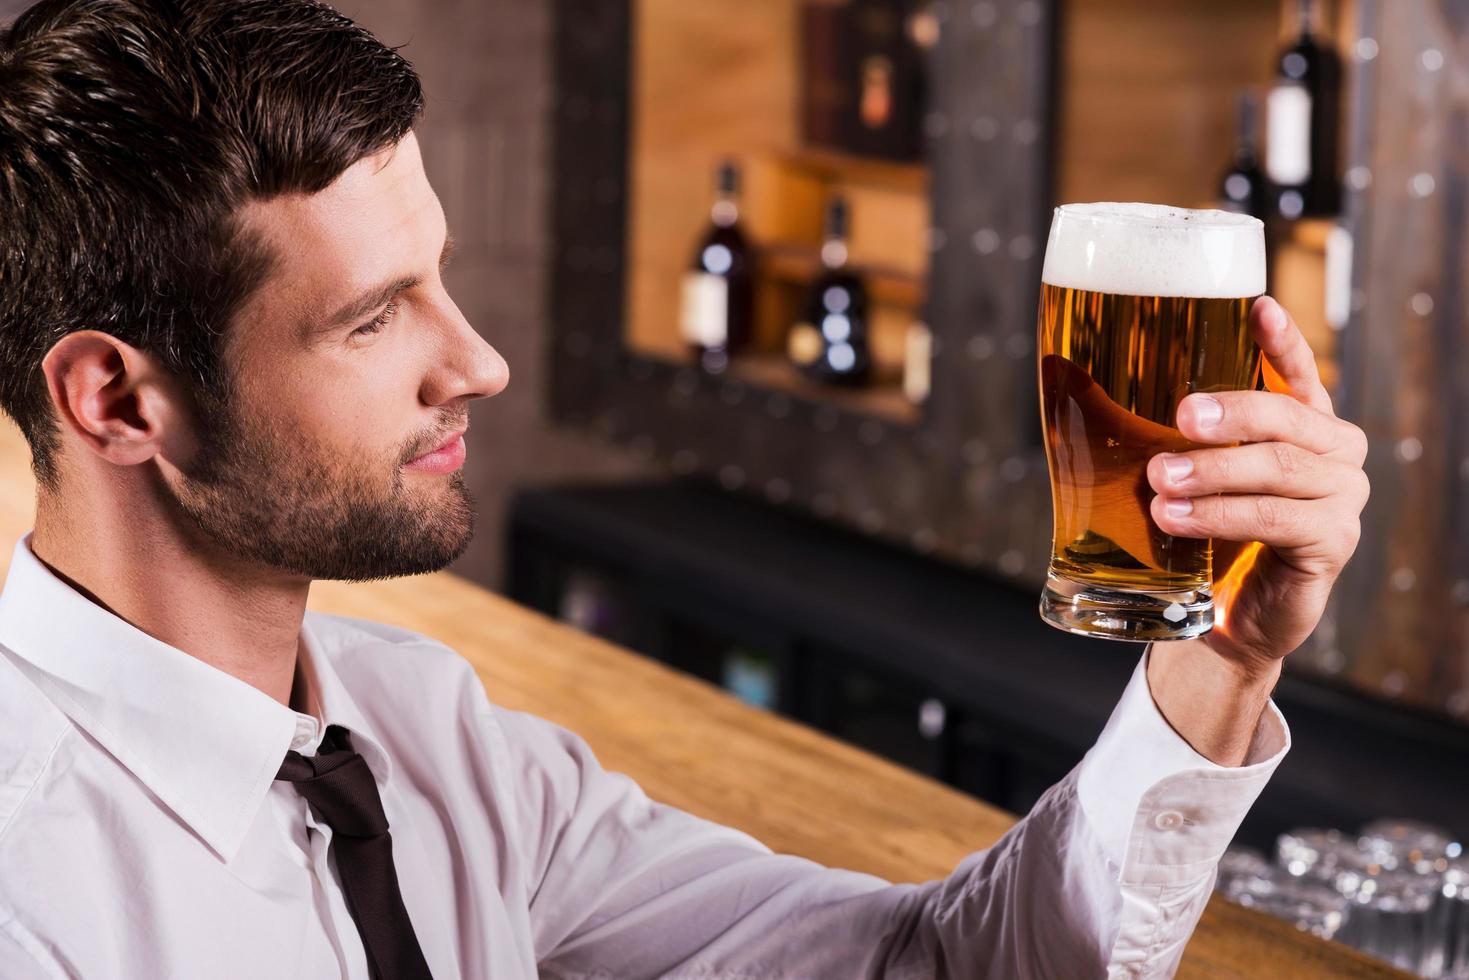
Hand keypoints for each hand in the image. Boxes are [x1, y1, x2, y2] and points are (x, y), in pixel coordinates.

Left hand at [1146, 296, 1369, 684]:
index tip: (1257, 307)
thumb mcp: (1184, 474)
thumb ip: (1158, 432)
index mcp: (1303, 423)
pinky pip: (1277, 521)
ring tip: (1161, 481)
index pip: (1298, 371)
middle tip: (1180, 418)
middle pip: (1288, 417)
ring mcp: (1341, 498)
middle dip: (1232, 413)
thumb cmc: (1205, 534)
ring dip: (1215, 472)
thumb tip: (1067, 379)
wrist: (1226, 617)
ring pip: (1280, 470)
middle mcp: (1334, 453)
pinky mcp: (1331, 544)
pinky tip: (1177, 520)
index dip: (1281, 340)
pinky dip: (1222, 517)